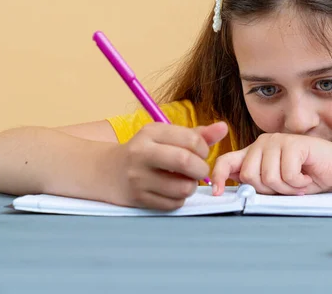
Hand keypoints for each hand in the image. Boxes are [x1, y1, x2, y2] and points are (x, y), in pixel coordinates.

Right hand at [107, 121, 227, 209]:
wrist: (108, 171)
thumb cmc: (146, 151)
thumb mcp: (167, 136)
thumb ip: (198, 134)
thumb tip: (224, 128)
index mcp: (152, 132)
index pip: (192, 139)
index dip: (205, 149)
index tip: (201, 154)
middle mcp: (142, 153)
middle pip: (186, 161)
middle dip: (201, 169)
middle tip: (199, 170)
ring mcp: (138, 178)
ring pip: (183, 187)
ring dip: (191, 186)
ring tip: (184, 180)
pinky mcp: (139, 198)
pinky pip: (173, 203)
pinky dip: (179, 199)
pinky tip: (172, 191)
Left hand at [211, 133, 331, 195]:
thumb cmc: (308, 175)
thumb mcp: (277, 183)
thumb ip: (257, 181)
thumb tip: (234, 185)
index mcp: (255, 152)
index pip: (227, 161)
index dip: (219, 177)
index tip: (218, 193)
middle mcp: (262, 143)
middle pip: (249, 176)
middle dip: (269, 189)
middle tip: (287, 186)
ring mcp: (277, 141)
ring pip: (268, 177)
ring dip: (287, 187)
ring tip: (299, 180)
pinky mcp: (292, 143)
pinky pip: (287, 174)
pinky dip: (299, 183)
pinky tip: (306, 175)